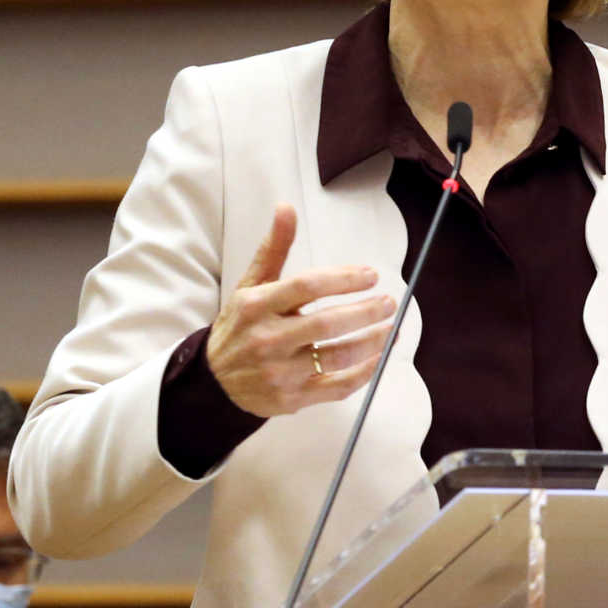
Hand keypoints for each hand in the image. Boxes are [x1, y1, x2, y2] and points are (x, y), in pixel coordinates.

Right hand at [206, 205, 396, 418]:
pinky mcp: (291, 399)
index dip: (344, 279)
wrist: (214, 382)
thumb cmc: (241, 326)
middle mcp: (266, 340)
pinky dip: (365, 372)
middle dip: (366, 311)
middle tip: (390, 302)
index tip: (371, 275)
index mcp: (255, 306)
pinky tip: (380, 357)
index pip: (306, 287)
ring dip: (374, 342)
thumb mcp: (250, 286)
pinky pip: (337, 386)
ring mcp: (279, 372)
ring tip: (393, 329)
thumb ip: (274, 249)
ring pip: (338, 357)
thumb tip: (286, 207)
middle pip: (327, 323)